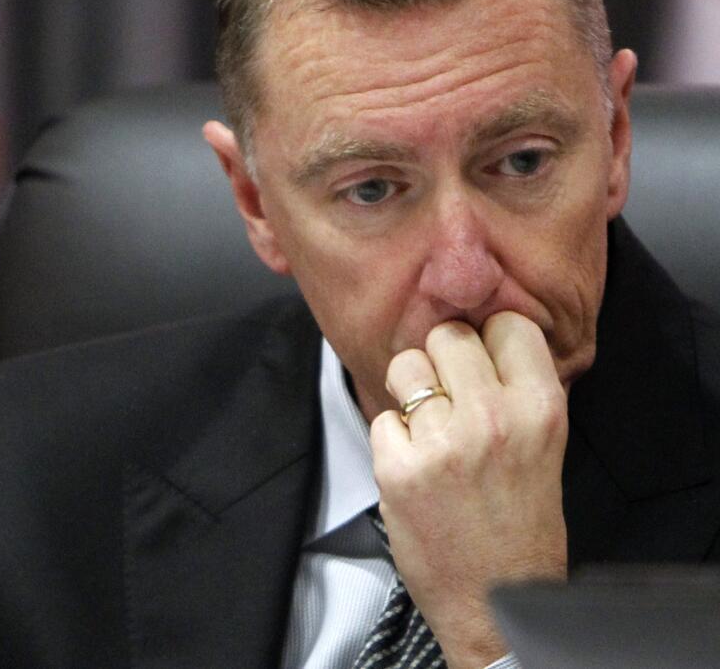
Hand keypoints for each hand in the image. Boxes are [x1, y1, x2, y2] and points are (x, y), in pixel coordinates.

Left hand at [368, 311, 568, 668]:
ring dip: (410, 392)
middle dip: (442, 359)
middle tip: (449, 397)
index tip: (482, 362)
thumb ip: (515, 390)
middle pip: (448, 335)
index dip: (488, 340)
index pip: (507, 323)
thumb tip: (477, 334)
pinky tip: (416, 468)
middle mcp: (494, 418)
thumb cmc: (520, 526)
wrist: (496, 603)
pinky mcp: (399, 468)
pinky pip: (381, 417)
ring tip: (429, 429)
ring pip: (407, 367)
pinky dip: (392, 439)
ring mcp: (443, 443)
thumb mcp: (544, 447)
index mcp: (542, 409)